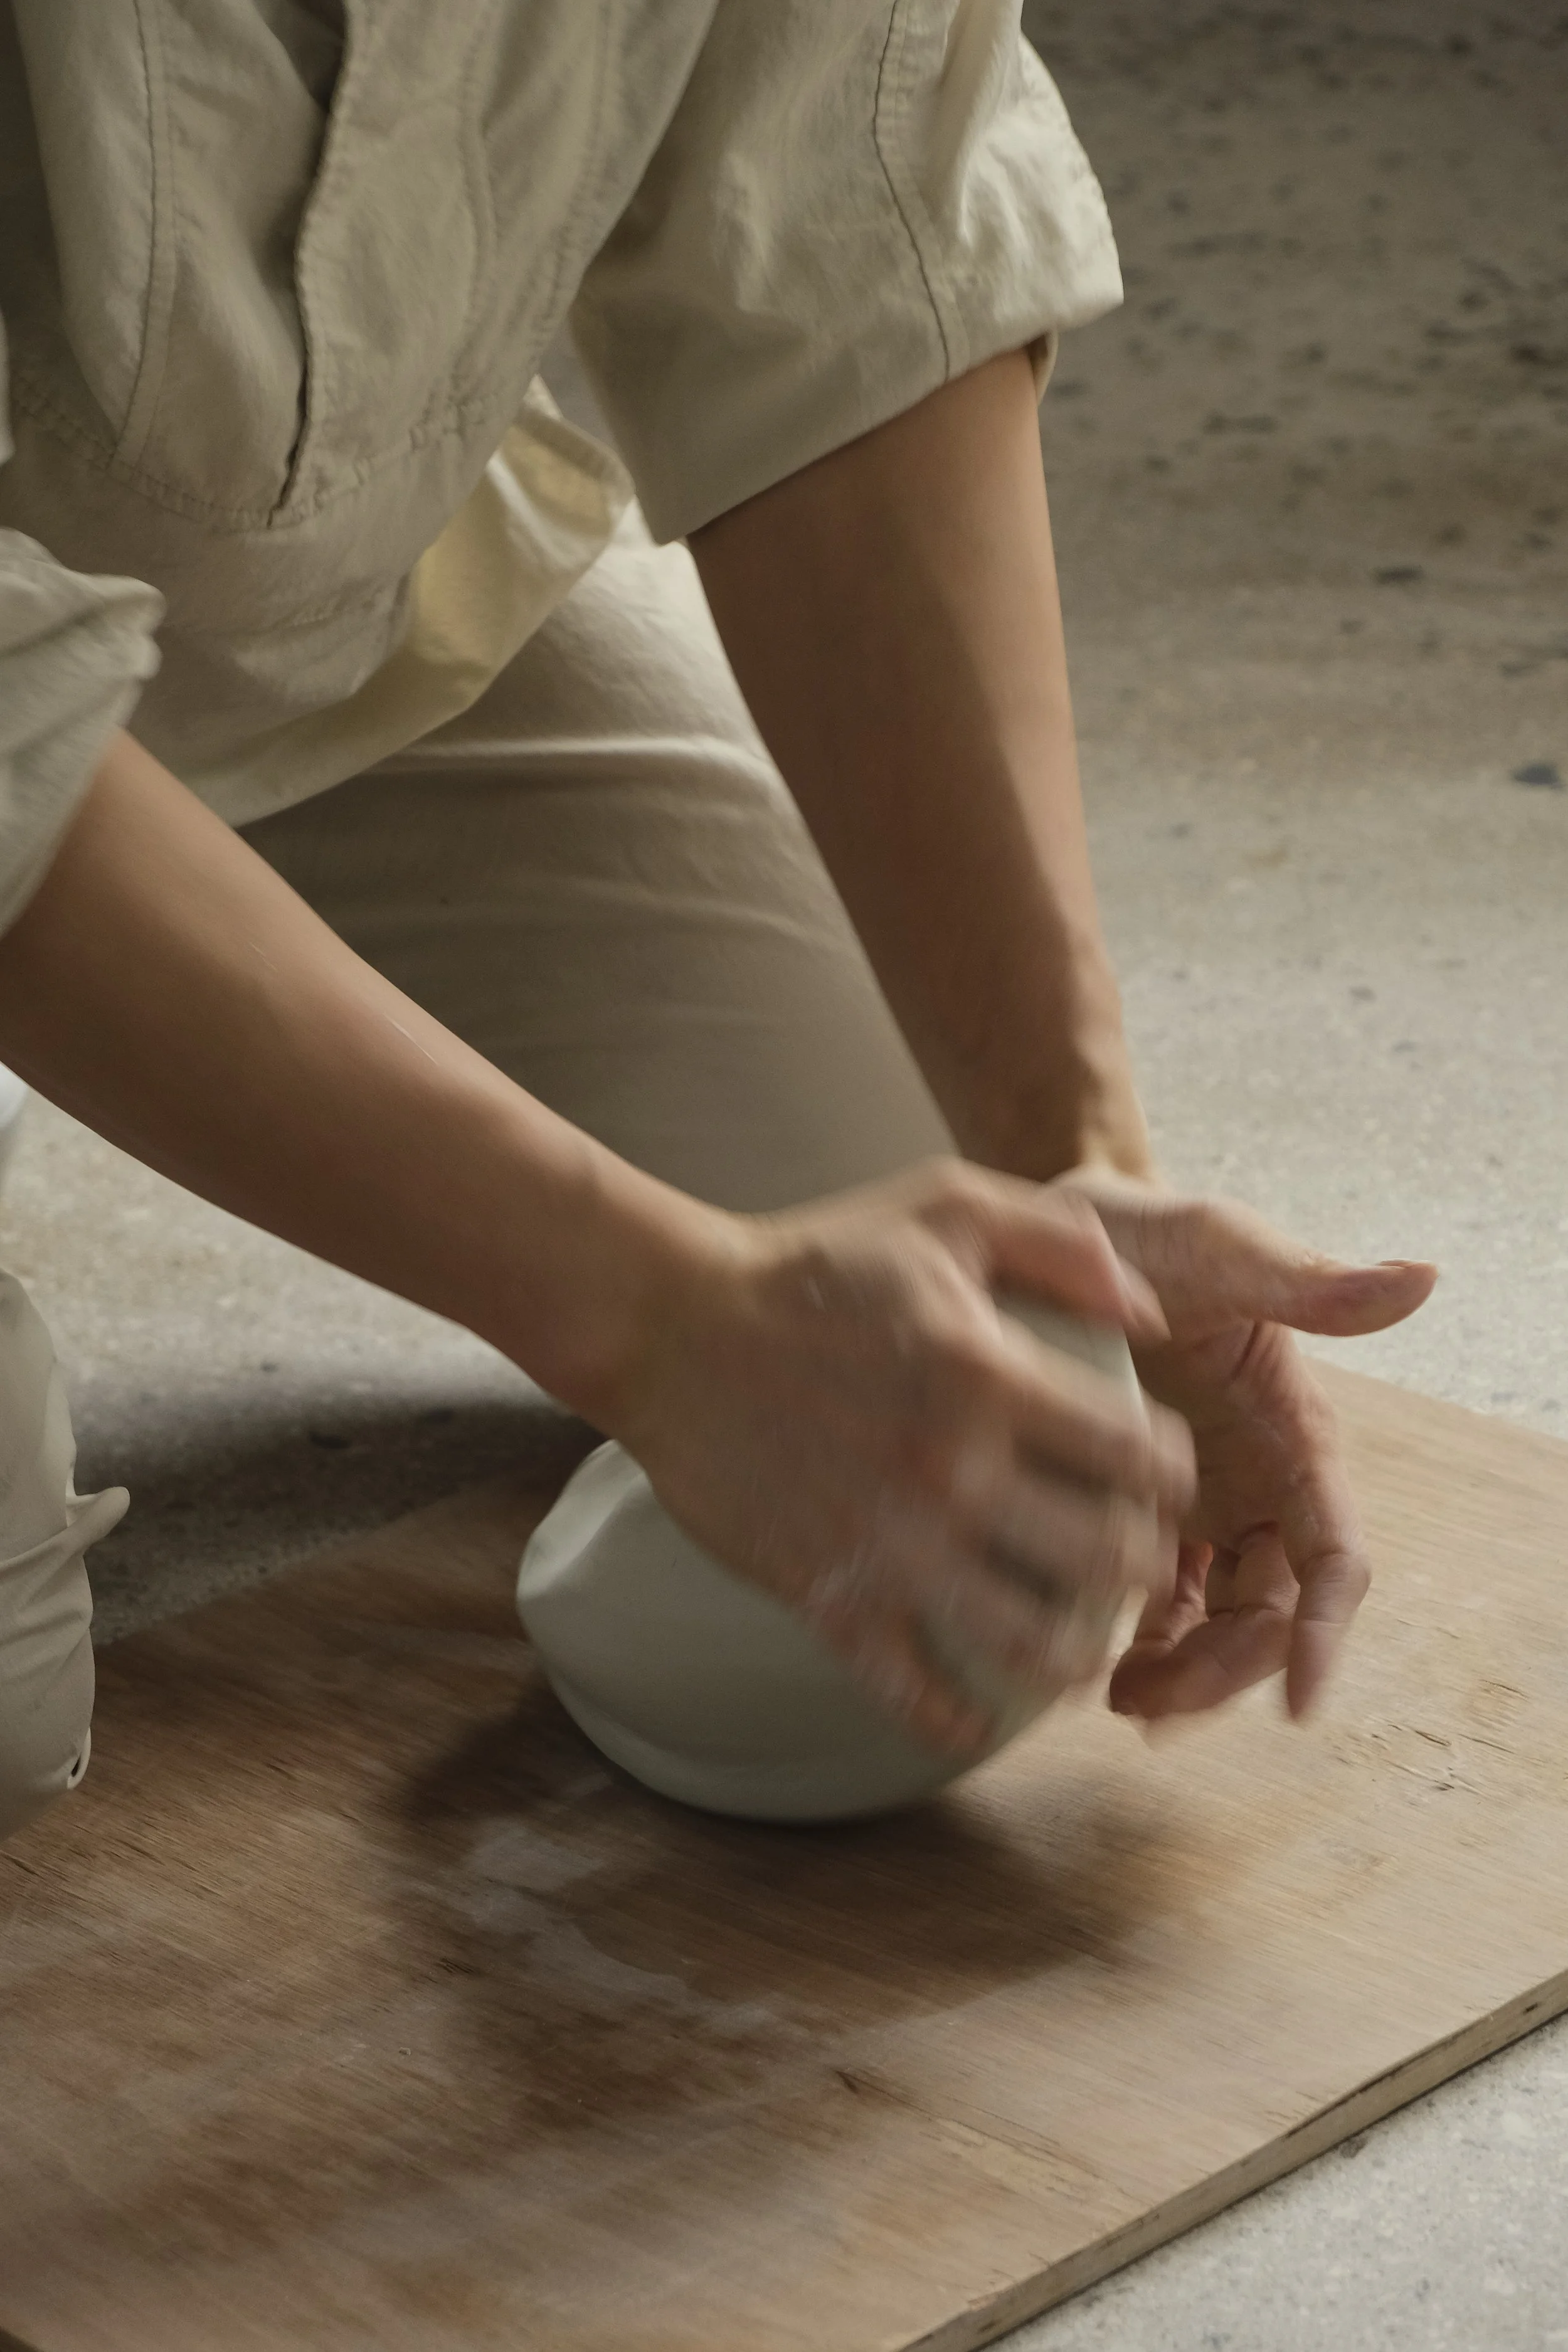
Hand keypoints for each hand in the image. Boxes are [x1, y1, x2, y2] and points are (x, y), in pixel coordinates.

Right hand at [611, 1159, 1195, 1755]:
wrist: (673, 1326)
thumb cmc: (813, 1261)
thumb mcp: (946, 1206)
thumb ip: (1063, 1243)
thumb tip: (1156, 1315)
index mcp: (991, 1378)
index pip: (1141, 1457)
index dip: (1172, 1473)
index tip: (1160, 1476)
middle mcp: (953, 1473)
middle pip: (1108, 1562)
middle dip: (1143, 1568)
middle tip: (1131, 1560)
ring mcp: (891, 1547)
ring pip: (1029, 1648)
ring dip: (1073, 1654)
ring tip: (1075, 1639)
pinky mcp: (827, 1597)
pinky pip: (914, 1695)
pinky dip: (959, 1720)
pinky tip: (979, 1711)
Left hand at [1055, 1172, 1436, 1722]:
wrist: (1050, 1230)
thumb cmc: (1143, 1230)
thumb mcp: (1215, 1247)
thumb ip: (1306, 1282)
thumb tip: (1420, 1278)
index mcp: (1294, 1435)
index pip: (1334, 1558)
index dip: (1325, 1634)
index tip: (1303, 1704)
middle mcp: (1258, 1483)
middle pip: (1271, 1614)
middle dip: (1229, 1672)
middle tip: (1155, 1706)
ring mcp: (1197, 1505)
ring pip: (1216, 1624)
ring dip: (1183, 1677)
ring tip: (1119, 1700)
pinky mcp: (1136, 1512)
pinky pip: (1153, 1602)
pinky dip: (1137, 1645)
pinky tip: (1094, 1668)